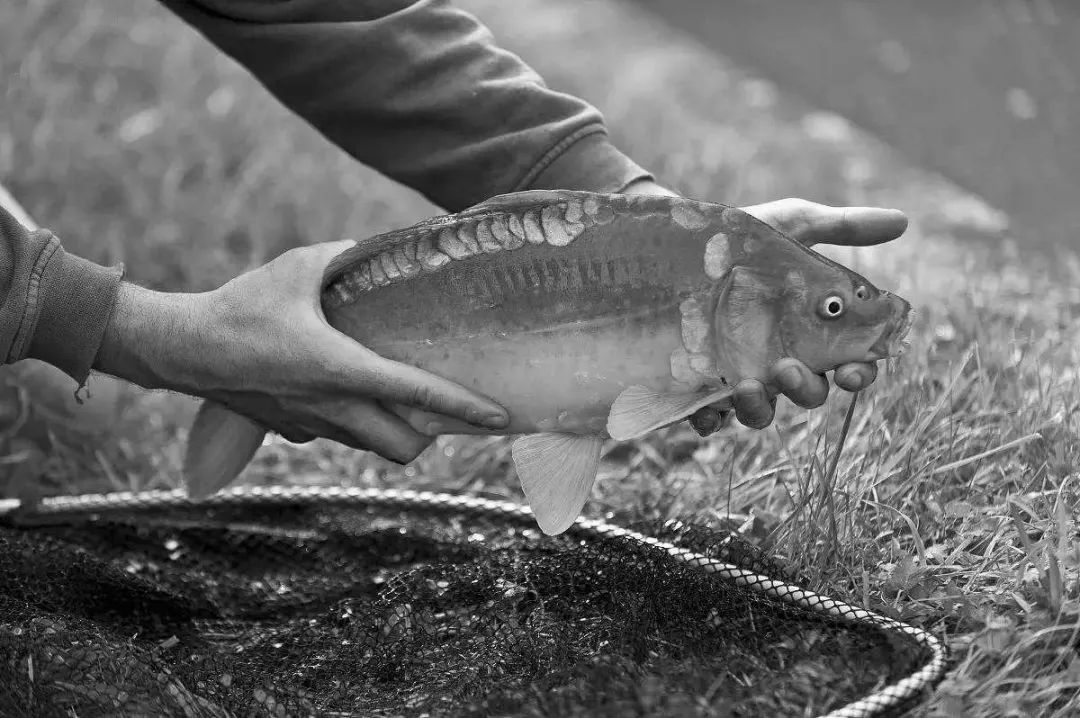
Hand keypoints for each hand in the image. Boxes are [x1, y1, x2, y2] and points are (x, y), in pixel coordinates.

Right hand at [95, 240, 509, 463]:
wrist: (184, 349)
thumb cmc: (241, 307)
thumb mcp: (298, 269)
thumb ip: (345, 259)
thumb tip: (383, 250)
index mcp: (340, 367)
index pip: (415, 394)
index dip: (463, 407)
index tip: (498, 416)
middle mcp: (332, 406)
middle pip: (404, 446)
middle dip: (434, 434)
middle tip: (450, 408)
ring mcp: (313, 425)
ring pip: (376, 448)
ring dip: (400, 432)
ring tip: (413, 401)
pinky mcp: (296, 429)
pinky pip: (346, 438)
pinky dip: (366, 426)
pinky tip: (361, 396)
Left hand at [621, 181, 906, 434]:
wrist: (677, 239)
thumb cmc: (743, 236)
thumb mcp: (792, 225)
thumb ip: (842, 228)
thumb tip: (902, 221)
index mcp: (811, 331)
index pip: (848, 365)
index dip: (858, 374)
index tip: (853, 372)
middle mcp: (780, 359)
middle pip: (808, 394)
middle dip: (806, 390)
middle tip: (788, 369)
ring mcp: (740, 373)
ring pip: (762, 412)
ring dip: (760, 410)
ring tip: (746, 387)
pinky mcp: (700, 382)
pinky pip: (709, 416)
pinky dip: (711, 420)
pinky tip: (706, 411)